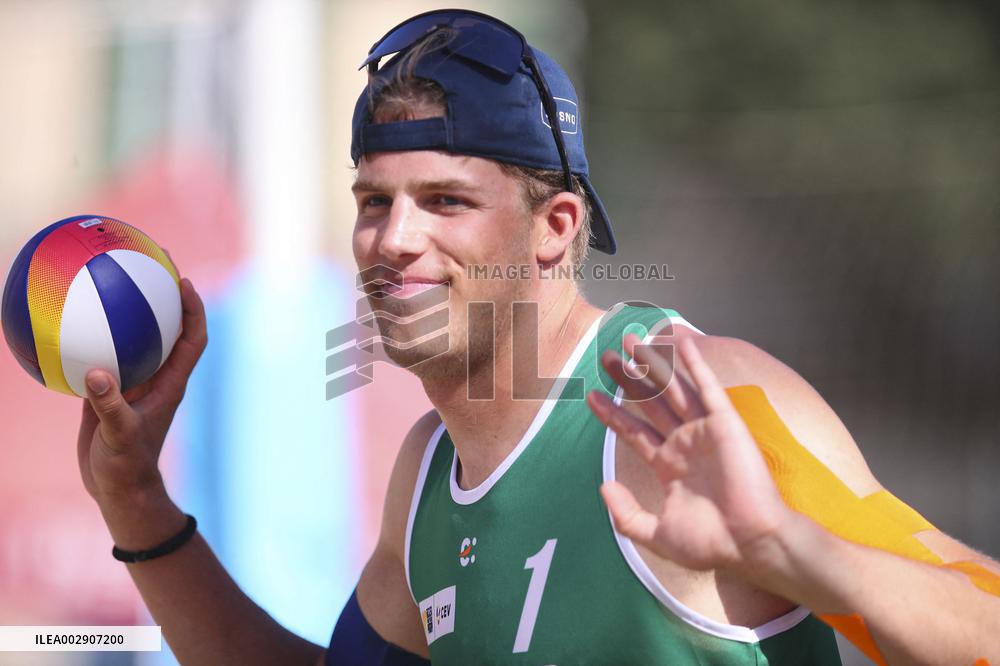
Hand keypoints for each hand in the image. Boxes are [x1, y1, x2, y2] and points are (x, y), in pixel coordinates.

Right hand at [76, 277, 207, 504]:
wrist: (117, 489)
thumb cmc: (126, 466)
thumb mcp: (118, 436)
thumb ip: (109, 407)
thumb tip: (97, 375)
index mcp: (170, 383)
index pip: (193, 338)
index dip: (194, 309)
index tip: (183, 280)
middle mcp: (157, 377)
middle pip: (169, 326)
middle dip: (165, 294)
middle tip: (152, 262)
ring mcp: (135, 382)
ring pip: (138, 337)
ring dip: (131, 309)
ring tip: (113, 277)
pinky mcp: (112, 390)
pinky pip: (106, 354)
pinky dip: (93, 337)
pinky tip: (67, 321)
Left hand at [587, 335, 790, 572]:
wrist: (750, 543)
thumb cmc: (711, 543)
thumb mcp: (656, 535)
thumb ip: (625, 514)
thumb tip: (603, 487)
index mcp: (669, 466)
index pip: (634, 432)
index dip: (612, 414)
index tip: (591, 395)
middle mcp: (684, 444)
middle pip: (649, 403)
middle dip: (627, 380)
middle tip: (607, 356)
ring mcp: (704, 431)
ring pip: (672, 390)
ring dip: (653, 364)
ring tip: (630, 341)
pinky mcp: (726, 424)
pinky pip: (708, 389)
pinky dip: (695, 365)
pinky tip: (681, 343)